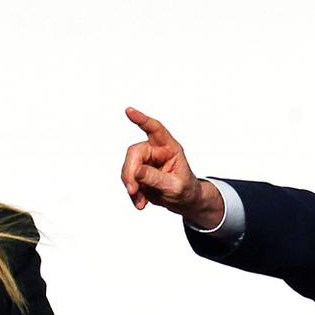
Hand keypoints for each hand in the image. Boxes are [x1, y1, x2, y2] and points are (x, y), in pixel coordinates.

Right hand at [121, 107, 223, 227]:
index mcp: (170, 148)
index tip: (129, 111)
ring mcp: (146, 162)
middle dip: (130, 171)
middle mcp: (156, 151)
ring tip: (141, 201)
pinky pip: (128, 180)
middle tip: (133, 190)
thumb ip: (156, 178)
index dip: (142, 120)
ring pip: (128, 168)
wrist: (184, 202)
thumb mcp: (175, 186)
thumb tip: (137, 171)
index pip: (155, 129)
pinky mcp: (138, 173)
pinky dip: (132, 193)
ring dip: (131, 186)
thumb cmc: (185, 190)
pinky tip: (141, 203)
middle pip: (135, 153)